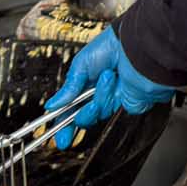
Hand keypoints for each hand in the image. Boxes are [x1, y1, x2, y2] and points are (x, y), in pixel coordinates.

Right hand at [45, 27, 172, 148]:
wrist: (135, 46)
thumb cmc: (110, 47)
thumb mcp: (81, 65)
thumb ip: (68, 89)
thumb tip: (51, 107)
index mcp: (87, 82)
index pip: (72, 106)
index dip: (63, 123)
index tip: (58, 139)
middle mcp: (99, 93)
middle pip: (82, 117)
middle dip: (75, 121)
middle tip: (66, 131)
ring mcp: (113, 100)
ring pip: (94, 115)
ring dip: (96, 99)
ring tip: (107, 77)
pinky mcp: (127, 105)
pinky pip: (110, 111)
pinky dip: (107, 97)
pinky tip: (115, 81)